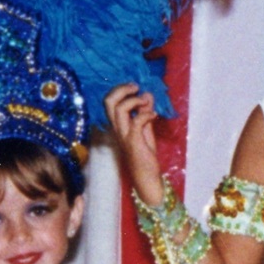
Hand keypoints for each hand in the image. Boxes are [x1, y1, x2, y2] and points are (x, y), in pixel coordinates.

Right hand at [103, 83, 165, 205]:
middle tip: (136, 87)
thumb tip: (147, 94)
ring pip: (119, 110)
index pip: (109, 101)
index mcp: (117, 124)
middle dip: (121, 89)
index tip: (135, 88)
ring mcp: (123, 135)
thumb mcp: (145, 128)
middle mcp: (117, 128)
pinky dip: (146, 114)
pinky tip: (154, 115)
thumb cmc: (144, 154)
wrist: (146, 176)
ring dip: (134, 101)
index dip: (120, 90)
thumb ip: (145, 111)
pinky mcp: (133, 142)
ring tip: (146, 101)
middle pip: (108, 102)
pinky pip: (136, 122)